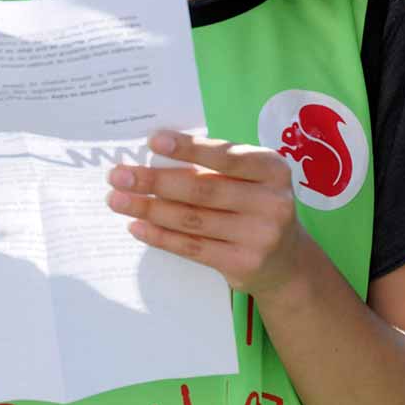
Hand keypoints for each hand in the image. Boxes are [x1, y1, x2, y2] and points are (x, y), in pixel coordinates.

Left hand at [106, 130, 302, 298]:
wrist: (288, 262)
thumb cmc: (256, 206)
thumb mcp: (251, 179)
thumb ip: (216, 167)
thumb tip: (155, 157)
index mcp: (273, 169)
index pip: (225, 156)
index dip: (188, 148)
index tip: (152, 141)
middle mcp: (271, 201)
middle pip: (202, 190)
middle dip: (154, 181)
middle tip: (118, 175)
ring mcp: (259, 236)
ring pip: (192, 219)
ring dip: (148, 208)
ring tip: (117, 199)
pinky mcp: (243, 264)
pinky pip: (192, 247)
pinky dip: (160, 236)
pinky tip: (136, 225)